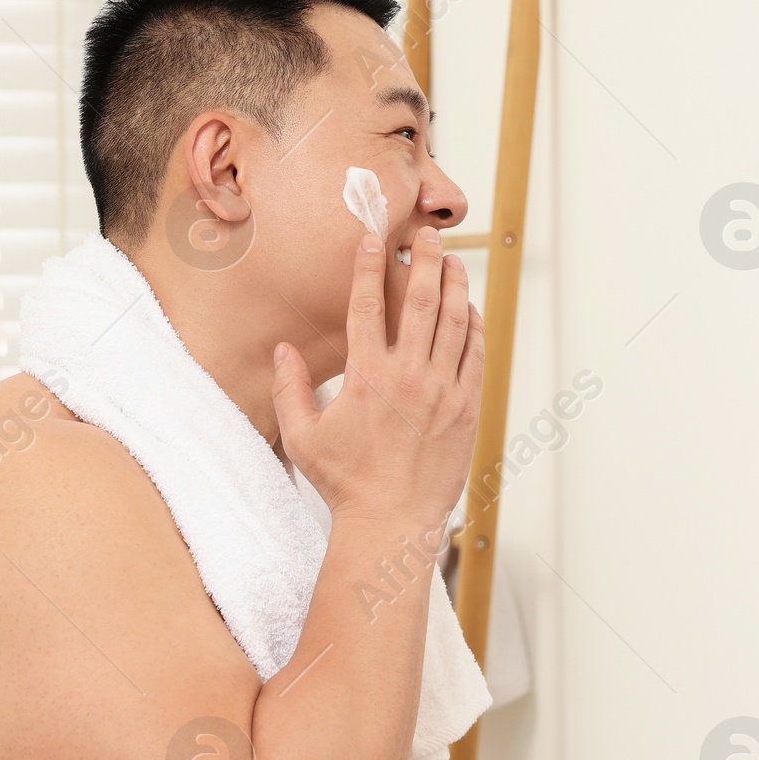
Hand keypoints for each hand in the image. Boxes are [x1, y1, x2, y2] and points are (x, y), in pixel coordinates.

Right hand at [273, 225, 482, 530]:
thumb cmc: (344, 483)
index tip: (375, 239)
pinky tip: (469, 310)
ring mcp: (443, 393)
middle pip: (422, 303)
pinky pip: (474, 357)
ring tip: (454, 262)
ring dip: (456, 287)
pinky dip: (473, 328)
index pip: (368, 306)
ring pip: (455, 324)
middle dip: (427, 262)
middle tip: (429, 236)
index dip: (370, 267)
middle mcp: (409, 378)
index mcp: (367, 378)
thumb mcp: (303, 437)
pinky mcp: (466, 410)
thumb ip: (290, 389)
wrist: (391, 523)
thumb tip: (283, 350)